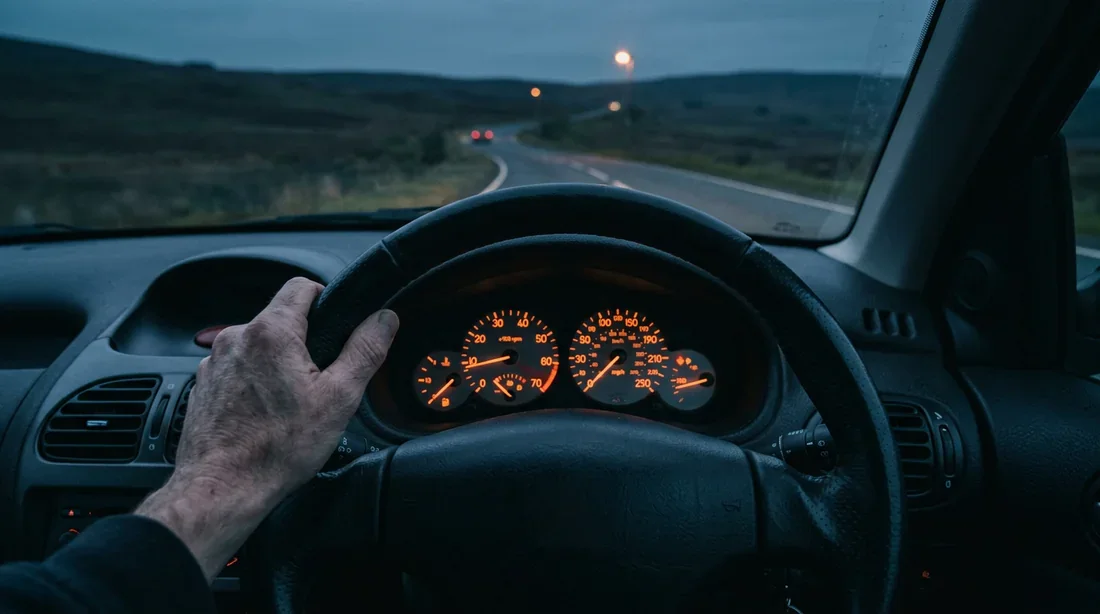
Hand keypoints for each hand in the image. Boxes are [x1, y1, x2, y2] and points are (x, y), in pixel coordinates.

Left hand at [136, 277, 398, 579]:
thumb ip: (365, 350)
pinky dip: (253, 384)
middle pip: (280, 318)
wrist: (222, 489)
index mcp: (272, 332)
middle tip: (320, 379)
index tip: (336, 324)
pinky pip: (237, 370)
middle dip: (304, 341)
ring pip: (257, 346)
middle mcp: (237, 339)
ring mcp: (215, 363)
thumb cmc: (275, 449)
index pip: (301, 286)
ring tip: (291, 403)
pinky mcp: (205, 387)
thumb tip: (384, 319)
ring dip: (276, 364)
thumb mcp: (339, 398)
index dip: (326, 299)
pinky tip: (265, 415)